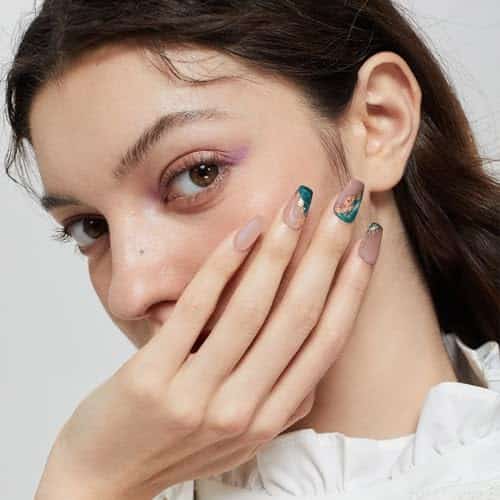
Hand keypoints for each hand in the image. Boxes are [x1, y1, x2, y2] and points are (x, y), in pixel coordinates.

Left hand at [35, 180, 380, 499]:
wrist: (107, 477)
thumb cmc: (177, 446)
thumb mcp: (242, 434)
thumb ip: (281, 400)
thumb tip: (315, 354)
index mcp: (270, 418)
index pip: (327, 342)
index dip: (354, 286)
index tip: (368, 240)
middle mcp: (243, 410)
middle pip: (299, 316)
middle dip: (329, 252)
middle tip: (347, 203)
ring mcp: (197, 395)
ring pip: (252, 309)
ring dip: (280, 249)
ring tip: (297, 205)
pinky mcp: (152, 379)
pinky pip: (196, 311)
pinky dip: (223, 267)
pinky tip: (244, 231)